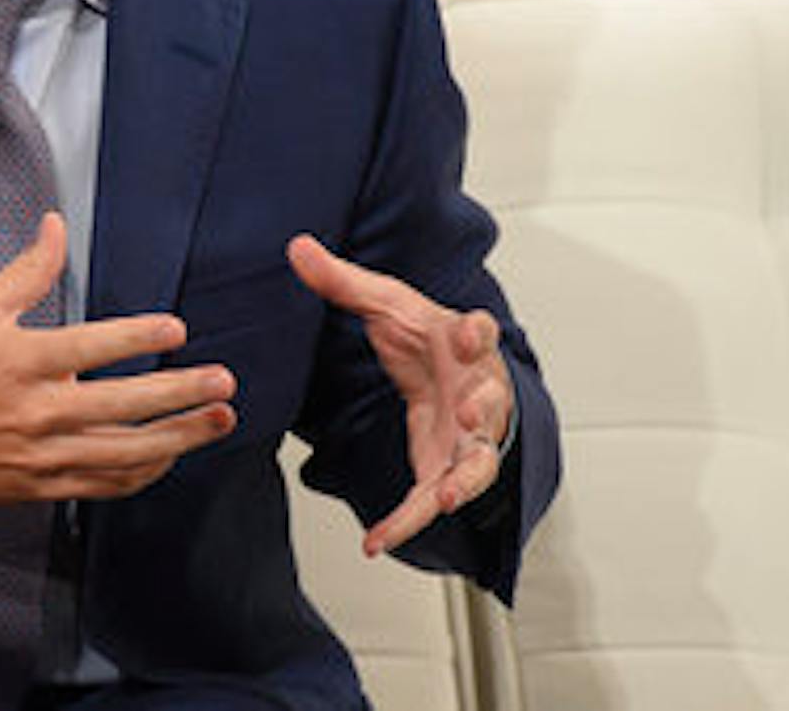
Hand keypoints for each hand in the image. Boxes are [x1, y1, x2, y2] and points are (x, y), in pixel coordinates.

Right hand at [0, 213, 237, 505]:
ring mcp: (44, 454)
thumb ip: (28, 270)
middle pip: (121, 406)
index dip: (137, 338)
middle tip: (221, 381)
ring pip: (125, 453)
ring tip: (217, 420)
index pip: (90, 348)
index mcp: (22, 362)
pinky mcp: (45, 486)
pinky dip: (144, 472)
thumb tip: (56, 227)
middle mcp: (37, 412)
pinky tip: (172, 455)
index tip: (176, 329)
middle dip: (180, 394)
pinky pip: (106, 484)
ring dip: (179, 438)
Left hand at [287, 234, 512, 555]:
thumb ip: (343, 282)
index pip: (480, 333)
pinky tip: (377, 541)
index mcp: (466, 343)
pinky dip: (407, 522)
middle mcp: (478, 390)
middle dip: (483, 407)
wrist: (449, 371)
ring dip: (465, 479)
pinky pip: (431, 500)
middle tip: (467, 410)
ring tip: (443, 497)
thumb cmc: (428, 336)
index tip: (466, 336)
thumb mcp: (386, 305)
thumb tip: (296, 247)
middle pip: (491, 401)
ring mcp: (470, 436)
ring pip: (479, 462)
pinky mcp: (447, 469)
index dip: (476, 335)